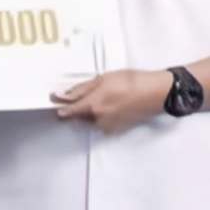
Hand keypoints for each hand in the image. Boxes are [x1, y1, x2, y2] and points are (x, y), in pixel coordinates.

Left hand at [51, 69, 170, 135]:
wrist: (155, 93)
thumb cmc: (130, 81)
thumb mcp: (102, 79)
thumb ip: (80, 89)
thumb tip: (61, 96)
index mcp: (92, 105)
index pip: (68, 111)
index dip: (60, 106)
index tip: (54, 101)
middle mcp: (98, 119)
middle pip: (78, 117)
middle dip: (76, 108)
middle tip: (87, 95)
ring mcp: (107, 126)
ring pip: (90, 120)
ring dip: (89, 112)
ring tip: (104, 97)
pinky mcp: (116, 130)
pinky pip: (101, 123)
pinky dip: (101, 116)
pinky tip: (112, 104)